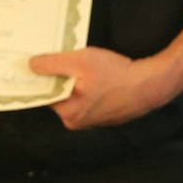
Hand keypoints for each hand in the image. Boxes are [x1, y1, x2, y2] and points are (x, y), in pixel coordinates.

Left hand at [29, 46, 175, 130]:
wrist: (152, 84)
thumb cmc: (116, 74)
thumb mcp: (80, 61)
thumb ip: (52, 64)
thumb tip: (30, 66)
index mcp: (69, 114)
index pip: (46, 94)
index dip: (44, 77)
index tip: (43, 63)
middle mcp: (79, 122)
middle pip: (60, 96)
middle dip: (63, 78)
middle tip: (69, 60)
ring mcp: (94, 121)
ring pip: (76, 97)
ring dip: (78, 81)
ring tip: (88, 67)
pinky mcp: (107, 115)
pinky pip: (91, 99)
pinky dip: (92, 87)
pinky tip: (101, 76)